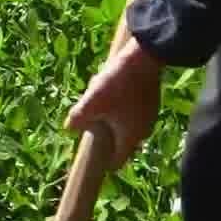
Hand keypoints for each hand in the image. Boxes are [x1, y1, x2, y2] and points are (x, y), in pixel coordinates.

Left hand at [64, 38, 165, 160]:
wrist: (143, 57)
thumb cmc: (117, 84)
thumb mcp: (91, 101)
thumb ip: (78, 119)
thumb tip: (69, 129)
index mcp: (130, 137)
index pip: (117, 162)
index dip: (102, 162)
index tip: (90, 155)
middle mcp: (143, 131)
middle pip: (119, 141)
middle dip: (102, 133)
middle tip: (90, 119)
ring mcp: (149, 116)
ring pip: (124, 124)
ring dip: (109, 116)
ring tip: (97, 96)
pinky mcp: (150, 101)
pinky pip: (131, 111)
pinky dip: (119, 105)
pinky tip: (109, 87)